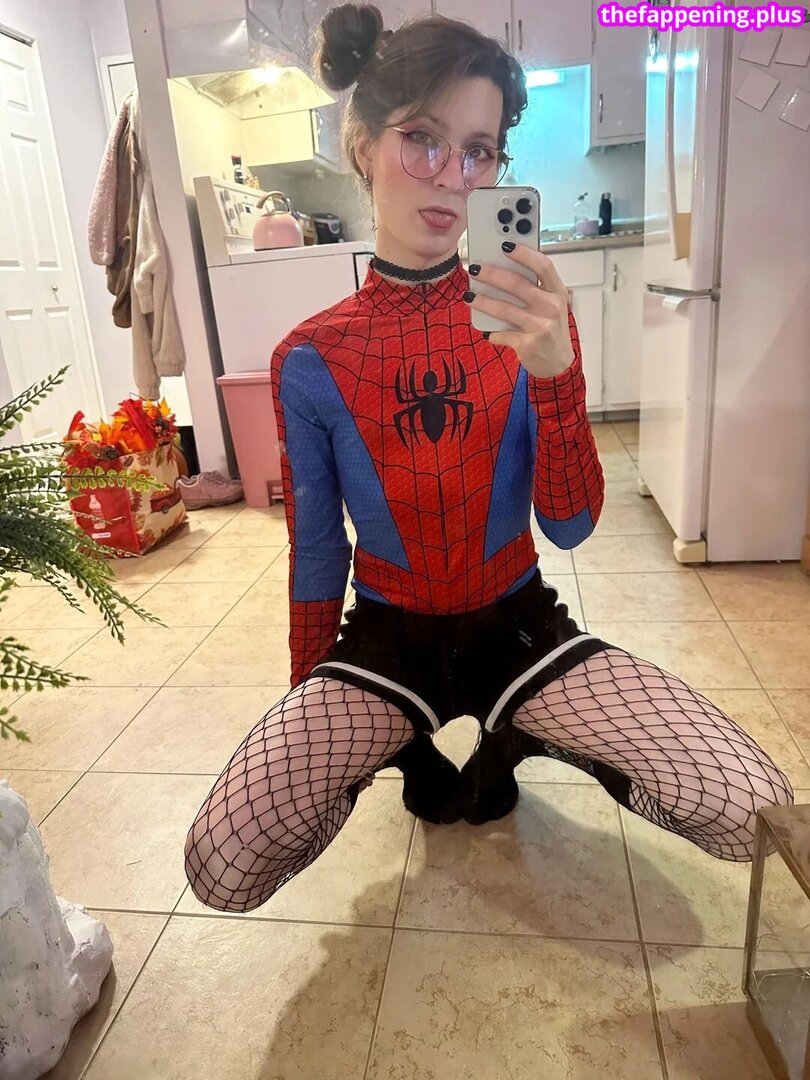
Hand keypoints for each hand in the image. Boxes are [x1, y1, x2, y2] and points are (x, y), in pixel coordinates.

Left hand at [465, 245, 574, 379]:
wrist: (558, 363)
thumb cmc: (550, 328)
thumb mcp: (551, 305)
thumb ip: (534, 288)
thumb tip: (500, 269)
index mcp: (557, 292)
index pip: (543, 266)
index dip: (524, 254)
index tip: (505, 245)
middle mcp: (551, 307)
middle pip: (518, 284)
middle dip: (493, 274)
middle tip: (475, 268)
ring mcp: (540, 326)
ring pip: (505, 309)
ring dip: (483, 301)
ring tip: (469, 296)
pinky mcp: (528, 344)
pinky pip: (502, 334)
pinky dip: (491, 332)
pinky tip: (485, 330)